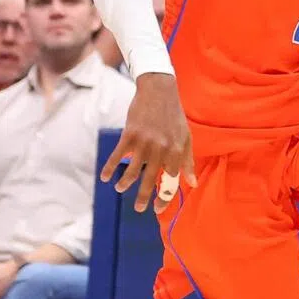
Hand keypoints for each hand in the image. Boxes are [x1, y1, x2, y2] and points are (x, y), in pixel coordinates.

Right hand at [101, 73, 195, 213]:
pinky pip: (118, 155)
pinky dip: (110, 168)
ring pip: (132, 171)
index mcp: (176, 151)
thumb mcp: (186, 137)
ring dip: (125, 183)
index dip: (164, 197)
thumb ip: (187, 161)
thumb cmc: (173, 115)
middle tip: (139, 208)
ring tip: (120, 188)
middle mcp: (161, 149)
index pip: (171, 181)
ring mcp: (144, 142)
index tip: (157, 208)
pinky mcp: (130, 134)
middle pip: (150, 180)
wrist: (159, 90)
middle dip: (143, 197)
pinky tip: (105, 177)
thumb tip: (193, 183)